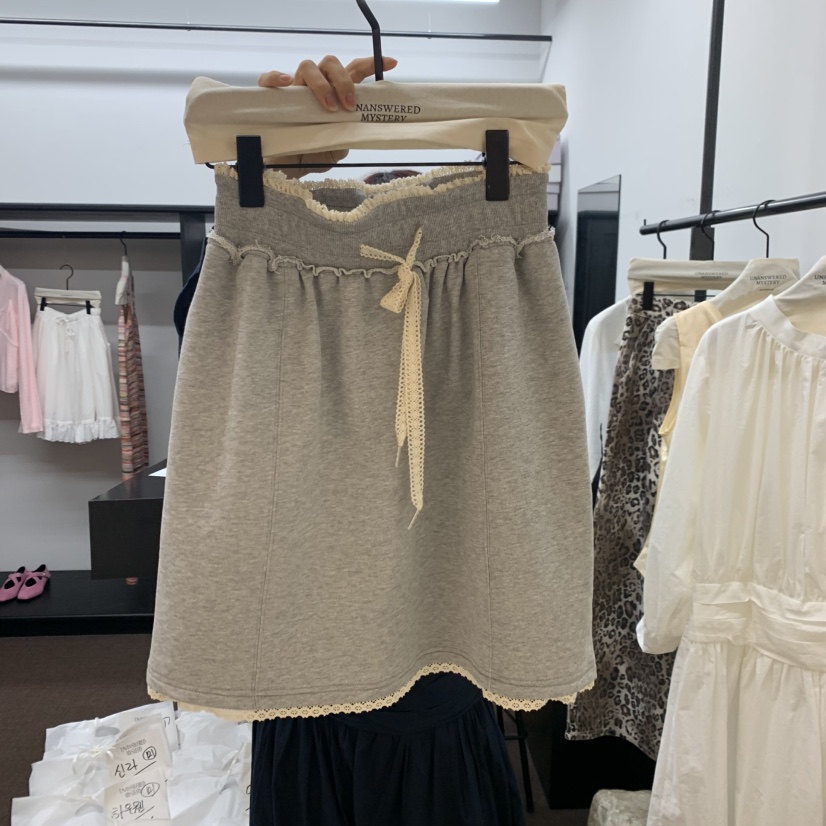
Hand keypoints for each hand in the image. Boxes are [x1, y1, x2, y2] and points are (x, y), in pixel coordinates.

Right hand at [258, 55, 397, 177]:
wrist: (287, 170)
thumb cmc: (312, 155)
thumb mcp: (337, 147)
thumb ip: (347, 133)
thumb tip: (359, 125)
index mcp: (334, 95)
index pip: (353, 71)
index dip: (371, 64)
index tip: (392, 63)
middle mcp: (315, 88)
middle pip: (330, 63)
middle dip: (344, 80)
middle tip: (349, 106)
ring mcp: (293, 92)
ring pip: (307, 67)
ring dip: (322, 85)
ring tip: (329, 109)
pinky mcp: (271, 99)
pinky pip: (268, 80)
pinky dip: (276, 77)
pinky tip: (287, 83)